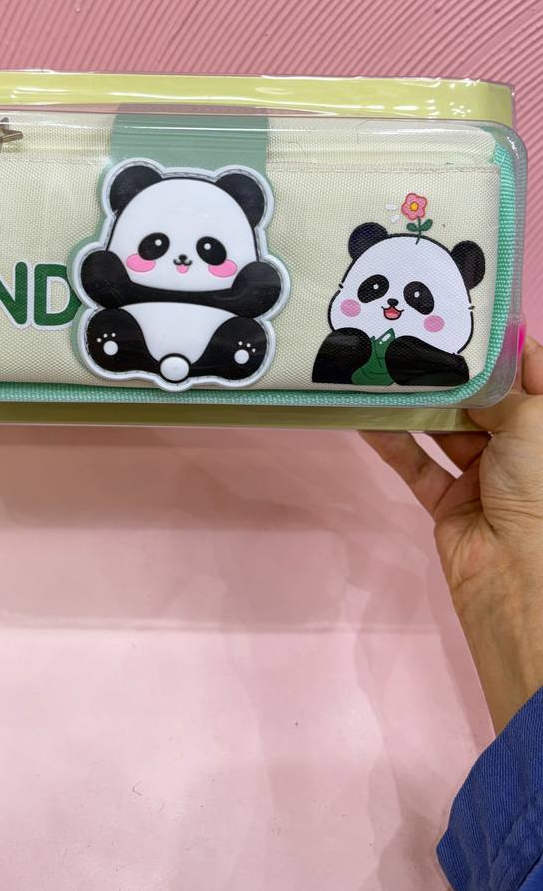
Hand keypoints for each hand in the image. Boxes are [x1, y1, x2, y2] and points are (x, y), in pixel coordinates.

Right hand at [363, 336, 542, 733]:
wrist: (518, 577)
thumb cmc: (539, 489)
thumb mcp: (531, 424)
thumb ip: (499, 390)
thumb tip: (479, 363)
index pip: (531, 373)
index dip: (503, 346)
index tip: (466, 313)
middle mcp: (522, 449)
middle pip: (483, 400)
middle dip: (451, 373)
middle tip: (412, 333)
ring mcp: (484, 476)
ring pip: (445, 430)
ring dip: (415, 404)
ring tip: (382, 366)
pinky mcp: (449, 502)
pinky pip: (416, 464)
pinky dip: (391, 441)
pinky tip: (364, 415)